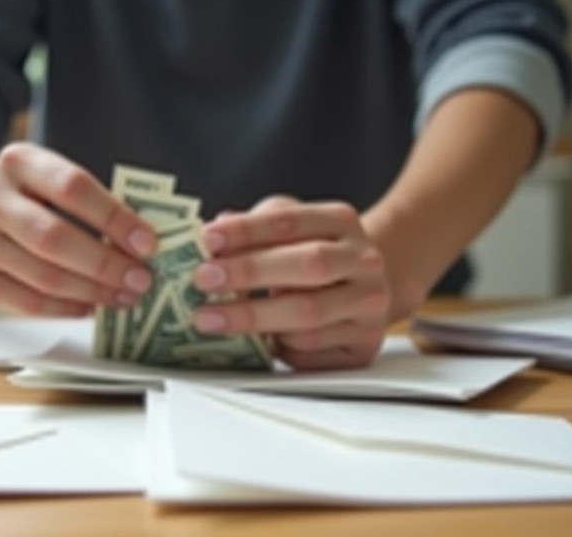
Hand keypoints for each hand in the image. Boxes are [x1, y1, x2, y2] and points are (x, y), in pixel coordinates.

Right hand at [0, 143, 156, 315]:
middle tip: (141, 278)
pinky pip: (29, 303)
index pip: (72, 188)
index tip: (148, 242)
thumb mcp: (53, 178)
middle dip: (106, 264)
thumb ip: (93, 203)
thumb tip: (143, 243)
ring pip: (45, 277)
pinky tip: (93, 306)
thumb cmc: (30, 194)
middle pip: (55, 238)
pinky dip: (68, 309)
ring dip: (94, 292)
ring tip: (125, 295)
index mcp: (17, 161)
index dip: (114, 218)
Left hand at [192, 196, 390, 370]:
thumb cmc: (314, 256)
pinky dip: (278, 347)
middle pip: (308, 265)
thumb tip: (213, 235)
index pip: (290, 220)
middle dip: (249, 273)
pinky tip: (258, 340)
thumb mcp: (286, 230)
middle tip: (203, 280)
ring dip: (254, 319)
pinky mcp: (363, 346)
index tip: (208, 239)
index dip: (247, 230)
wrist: (363, 290)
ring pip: (309, 316)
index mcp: (340, 222)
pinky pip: (312, 351)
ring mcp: (368, 306)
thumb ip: (252, 230)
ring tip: (212, 318)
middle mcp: (363, 261)